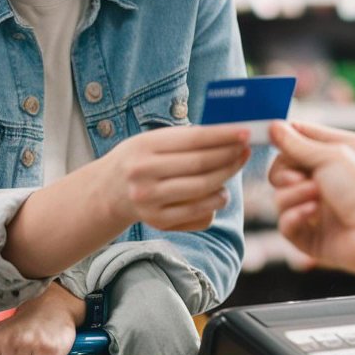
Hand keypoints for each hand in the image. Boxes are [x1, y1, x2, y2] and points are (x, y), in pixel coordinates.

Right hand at [102, 124, 250, 231]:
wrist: (107, 192)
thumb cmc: (138, 159)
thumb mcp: (151, 140)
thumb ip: (185, 139)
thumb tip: (228, 134)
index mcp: (145, 147)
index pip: (194, 140)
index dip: (224, 136)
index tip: (245, 132)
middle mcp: (145, 174)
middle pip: (202, 165)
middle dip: (230, 156)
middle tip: (246, 149)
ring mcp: (151, 201)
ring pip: (204, 190)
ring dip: (226, 179)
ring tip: (235, 167)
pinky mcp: (158, 222)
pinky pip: (199, 213)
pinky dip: (215, 202)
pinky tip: (220, 191)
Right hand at [268, 121, 354, 278]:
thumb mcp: (329, 156)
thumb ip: (296, 144)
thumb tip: (273, 126)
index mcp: (333, 155)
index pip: (297, 141)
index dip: (283, 140)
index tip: (271, 138)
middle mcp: (323, 180)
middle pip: (281, 171)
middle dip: (285, 173)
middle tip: (300, 177)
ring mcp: (316, 209)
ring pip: (280, 198)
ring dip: (294, 195)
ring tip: (316, 197)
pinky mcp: (310, 236)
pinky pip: (285, 225)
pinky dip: (294, 217)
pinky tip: (312, 214)